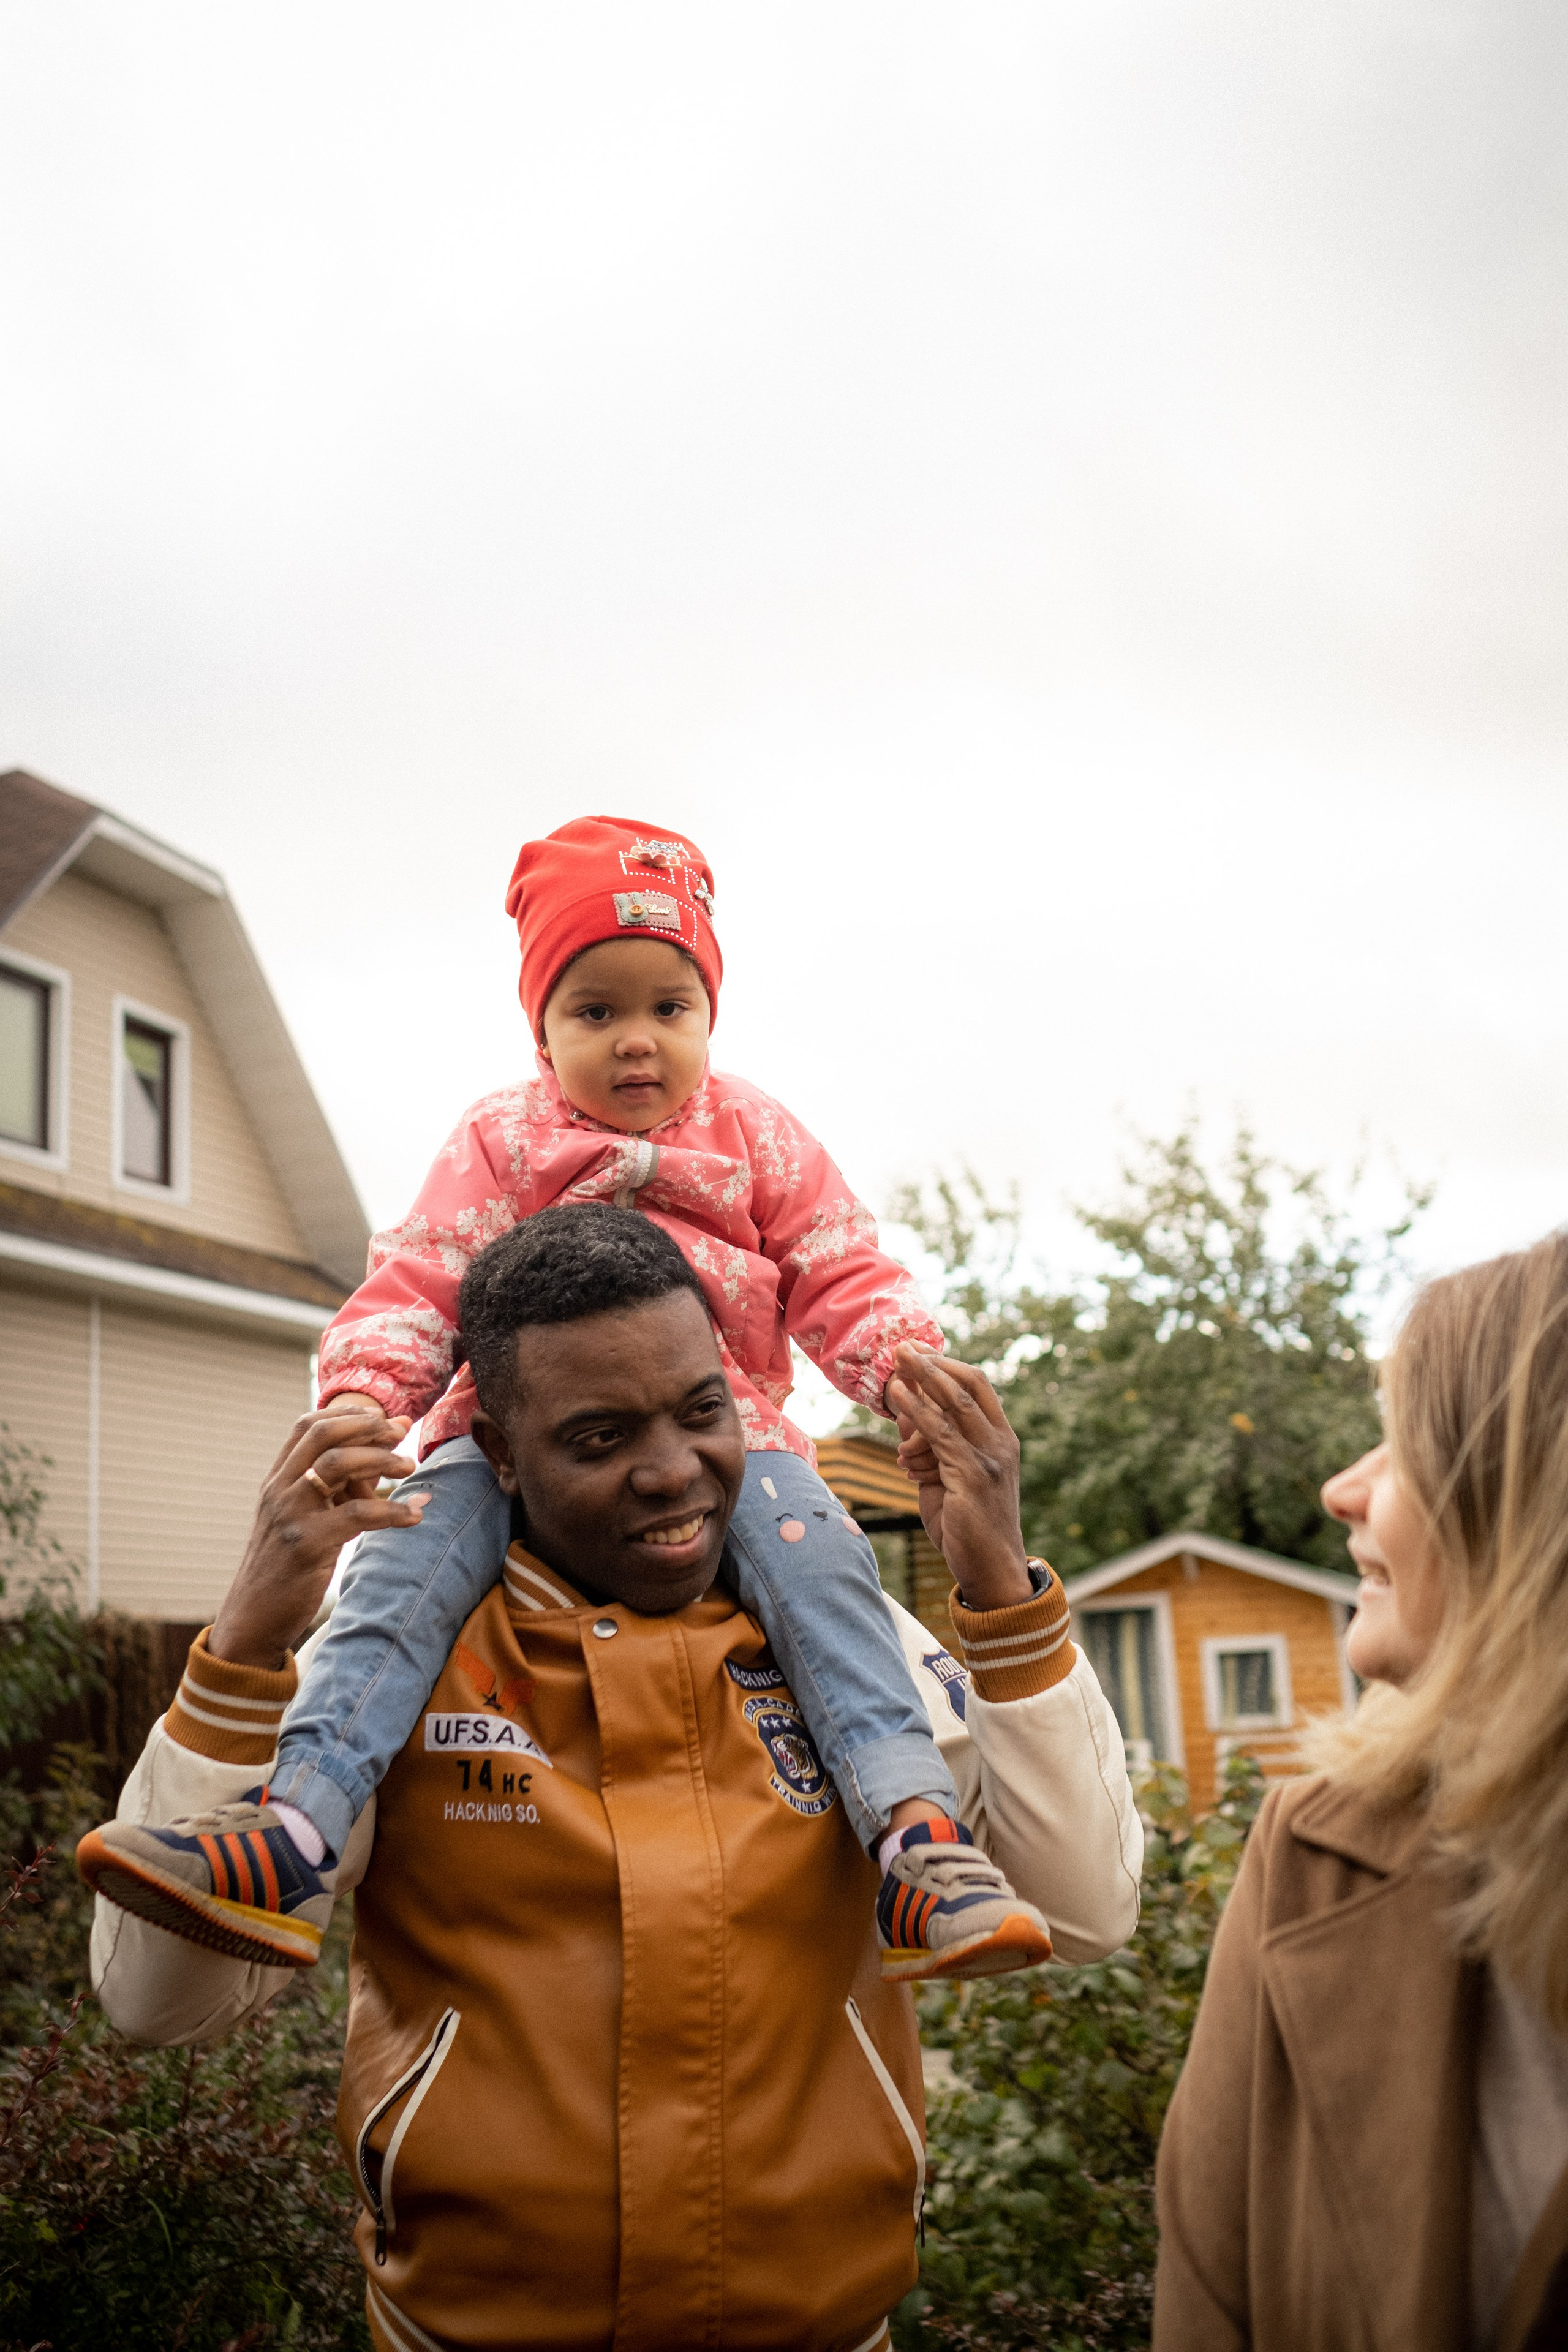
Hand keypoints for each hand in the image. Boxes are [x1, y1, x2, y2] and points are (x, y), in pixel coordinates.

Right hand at [208, 1407, 429, 1669]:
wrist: (252, 1618)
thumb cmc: (286, 1567)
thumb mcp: (302, 1520)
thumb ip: (334, 1491)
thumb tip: (388, 1462)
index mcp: (276, 1480)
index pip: (307, 1425)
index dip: (347, 1414)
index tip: (382, 1417)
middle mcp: (279, 1490)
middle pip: (323, 1434)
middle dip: (368, 1427)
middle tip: (402, 1433)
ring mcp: (290, 1515)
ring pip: (337, 1464)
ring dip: (381, 1459)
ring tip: (410, 1467)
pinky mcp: (305, 1545)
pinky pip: (356, 1515)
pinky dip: (391, 1511)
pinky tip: (413, 1516)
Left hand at [885, 1344, 1031, 1611]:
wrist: (991, 1571)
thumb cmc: (968, 1526)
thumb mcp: (947, 1476)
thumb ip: (931, 1443)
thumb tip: (904, 1408)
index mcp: (1002, 1439)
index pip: (978, 1386)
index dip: (946, 1364)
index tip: (916, 1351)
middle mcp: (1002, 1444)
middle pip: (967, 1386)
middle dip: (932, 1363)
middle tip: (901, 1347)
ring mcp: (991, 1459)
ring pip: (954, 1405)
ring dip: (922, 1380)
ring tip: (895, 1363)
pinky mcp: (973, 1477)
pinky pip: (941, 1435)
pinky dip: (918, 1412)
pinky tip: (899, 1398)